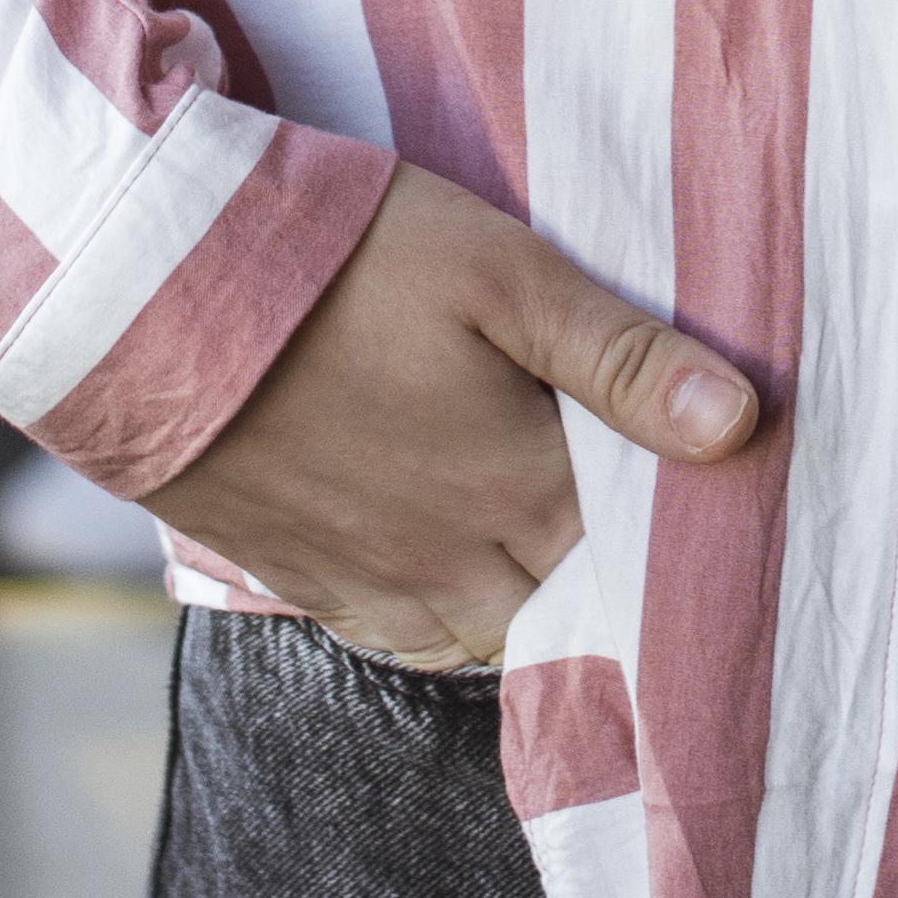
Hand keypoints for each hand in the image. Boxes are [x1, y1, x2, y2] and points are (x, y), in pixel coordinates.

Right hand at [145, 163, 763, 666]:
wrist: (154, 299)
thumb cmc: (342, 261)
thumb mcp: (500, 272)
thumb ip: (620, 355)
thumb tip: (742, 426)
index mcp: (517, 483)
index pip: (633, 545)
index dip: (677, 527)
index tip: (712, 501)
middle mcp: (453, 557)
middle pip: (564, 600)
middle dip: (613, 574)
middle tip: (646, 524)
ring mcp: (372, 578)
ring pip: (487, 632)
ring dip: (532, 601)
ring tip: (563, 547)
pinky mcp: (303, 577)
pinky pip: (403, 637)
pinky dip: (449, 622)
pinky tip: (464, 577)